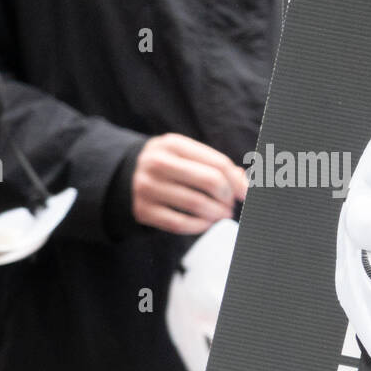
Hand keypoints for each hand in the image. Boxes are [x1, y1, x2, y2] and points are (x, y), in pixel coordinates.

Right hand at [130, 133, 247, 234]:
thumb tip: (244, 182)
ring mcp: (148, 187)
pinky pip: (179, 223)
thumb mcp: (184, 155)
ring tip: (221, 215)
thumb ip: (214, 164)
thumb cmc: (167, 166)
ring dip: (216, 214)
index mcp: (173, 144)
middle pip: (209, 181)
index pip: (217, 162)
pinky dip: (199, 226)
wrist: (124, 176)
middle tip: (230, 205)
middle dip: (227, 197)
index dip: (237, 181)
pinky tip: (206, 224)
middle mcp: (157, 162)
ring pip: (197, 204)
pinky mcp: (142, 210)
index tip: (246, 193)